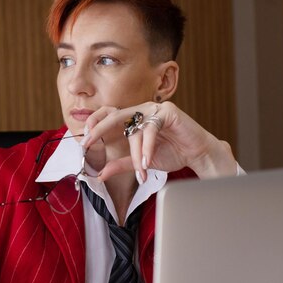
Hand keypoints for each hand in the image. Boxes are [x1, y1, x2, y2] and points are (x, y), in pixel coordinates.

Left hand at [81, 101, 237, 179]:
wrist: (199, 154)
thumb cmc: (173, 153)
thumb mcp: (142, 162)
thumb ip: (122, 164)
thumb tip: (100, 174)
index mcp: (135, 118)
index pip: (109, 114)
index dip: (95, 123)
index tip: (84, 139)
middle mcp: (142, 109)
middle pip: (115, 115)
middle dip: (99, 129)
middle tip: (88, 143)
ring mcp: (155, 108)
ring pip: (135, 129)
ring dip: (136, 153)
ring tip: (141, 170)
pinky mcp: (168, 112)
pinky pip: (151, 129)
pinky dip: (148, 147)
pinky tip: (148, 161)